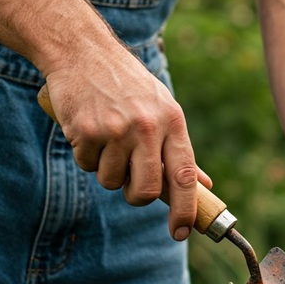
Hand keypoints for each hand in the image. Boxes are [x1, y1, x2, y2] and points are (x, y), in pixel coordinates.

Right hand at [42, 56, 210, 241]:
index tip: (182, 232)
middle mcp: (147, 127)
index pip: (184, 176)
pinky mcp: (86, 130)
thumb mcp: (163, 109)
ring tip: (106, 139)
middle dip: (137, 196)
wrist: (83, 51)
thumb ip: (179, 150)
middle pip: (146, 191)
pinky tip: (88, 129)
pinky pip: (87, 165)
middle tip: (130, 183)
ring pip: (111, 182)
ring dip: (107, 170)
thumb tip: (202, 185)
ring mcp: (115, 129)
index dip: (185, 210)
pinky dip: (86, 156)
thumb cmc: (128, 85)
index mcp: (172, 122)